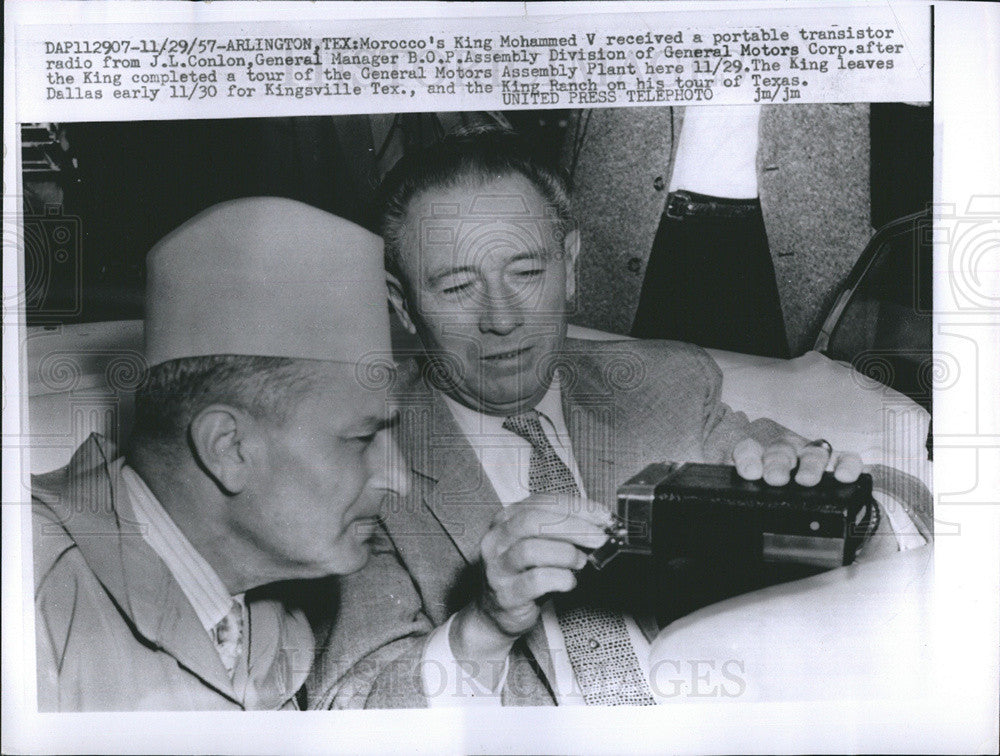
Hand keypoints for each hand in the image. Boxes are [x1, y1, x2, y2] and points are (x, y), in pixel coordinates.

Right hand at [476, 496, 610, 637]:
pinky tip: (570, 581)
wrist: (495, 614)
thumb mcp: (538, 545)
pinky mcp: (505, 594)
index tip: (602, 516)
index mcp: (506, 519)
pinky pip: (536, 581)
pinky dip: (560, 579)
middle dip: (573, 526)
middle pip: (533, 521)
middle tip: (599, 538)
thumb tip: (599, 524)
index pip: (542, 502)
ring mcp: (497, 567)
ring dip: (566, 554)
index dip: (576, 507)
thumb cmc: (523, 575)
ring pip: (531, 549)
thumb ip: (560, 531)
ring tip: (582, 562)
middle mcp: (496, 539)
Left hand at [732, 437, 862, 485]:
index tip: (751, 472)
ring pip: (812, 453)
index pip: (748, 449)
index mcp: (757, 455)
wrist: (778, 486)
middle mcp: (784, 451)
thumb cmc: (762, 490)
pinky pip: (844, 459)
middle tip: (776, 479)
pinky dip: (846, 465)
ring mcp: (809, 455)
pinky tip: (844, 476)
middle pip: (781, 451)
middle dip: (778, 464)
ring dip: (809, 466)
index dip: (749, 458)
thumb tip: (706, 510)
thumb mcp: (740, 492)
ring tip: (807, 480)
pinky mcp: (834, 463)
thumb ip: (729, 495)